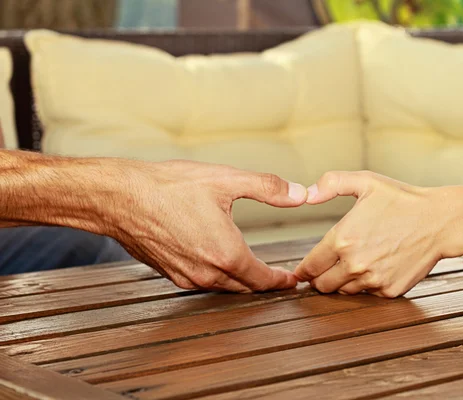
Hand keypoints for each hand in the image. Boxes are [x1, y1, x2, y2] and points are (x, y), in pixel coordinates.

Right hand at [109, 160, 306, 292]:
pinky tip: (219, 262)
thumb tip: (302, 194)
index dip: (281, 281)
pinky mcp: (169, 274)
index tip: (292, 282)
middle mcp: (208, 273)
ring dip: (241, 281)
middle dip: (264, 283)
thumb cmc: (169, 187)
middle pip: (245, 287)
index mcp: (227, 254)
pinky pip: (202, 282)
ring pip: (224, 287)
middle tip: (279, 278)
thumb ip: (268, 188)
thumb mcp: (226, 180)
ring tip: (254, 271)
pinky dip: (218, 276)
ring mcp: (186, 277)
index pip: (264, 279)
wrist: (119, 197)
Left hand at [295, 171, 457, 297]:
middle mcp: (354, 264)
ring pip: (344, 292)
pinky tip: (374, 268)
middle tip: (324, 271)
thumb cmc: (403, 200)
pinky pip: (368, 294)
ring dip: (343, 283)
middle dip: (320, 279)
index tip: (303, 271)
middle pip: (322, 286)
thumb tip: (307, 194)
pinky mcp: (389, 291)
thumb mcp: (366, 181)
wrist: (440, 221)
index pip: (309, 266)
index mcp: (342, 239)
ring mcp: (372, 280)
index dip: (303, 270)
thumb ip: (331, 184)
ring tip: (351, 266)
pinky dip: (367, 285)